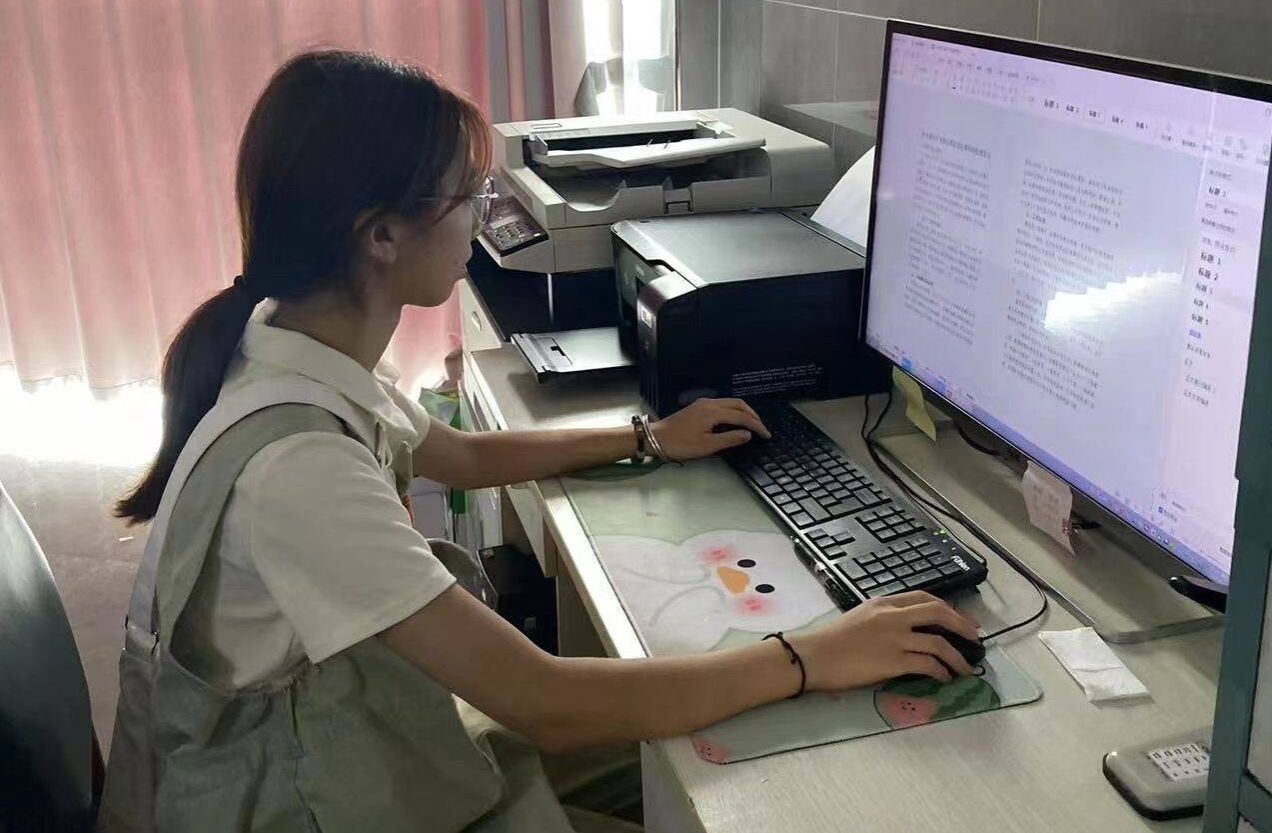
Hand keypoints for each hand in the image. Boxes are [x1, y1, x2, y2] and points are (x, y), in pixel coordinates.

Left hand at [649, 398, 770, 460]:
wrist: (656, 438)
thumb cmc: (680, 444)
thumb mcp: (707, 446)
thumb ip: (729, 439)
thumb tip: (747, 434)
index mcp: (713, 412)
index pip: (742, 416)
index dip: (756, 425)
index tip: (766, 435)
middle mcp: (710, 403)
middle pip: (738, 404)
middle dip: (753, 415)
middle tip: (762, 428)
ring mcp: (703, 403)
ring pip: (730, 402)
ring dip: (743, 411)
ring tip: (752, 424)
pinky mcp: (698, 406)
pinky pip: (722, 404)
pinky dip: (733, 411)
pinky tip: (735, 420)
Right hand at [789, 592, 980, 690]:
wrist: (813, 656)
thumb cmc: (831, 640)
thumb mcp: (860, 618)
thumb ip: (883, 619)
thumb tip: (906, 631)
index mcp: (884, 603)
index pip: (924, 598)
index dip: (948, 609)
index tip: (961, 621)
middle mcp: (892, 616)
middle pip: (938, 613)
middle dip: (962, 626)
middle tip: (975, 639)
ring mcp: (894, 638)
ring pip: (939, 642)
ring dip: (957, 657)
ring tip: (965, 669)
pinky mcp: (893, 661)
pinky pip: (928, 664)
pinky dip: (941, 671)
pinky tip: (944, 678)